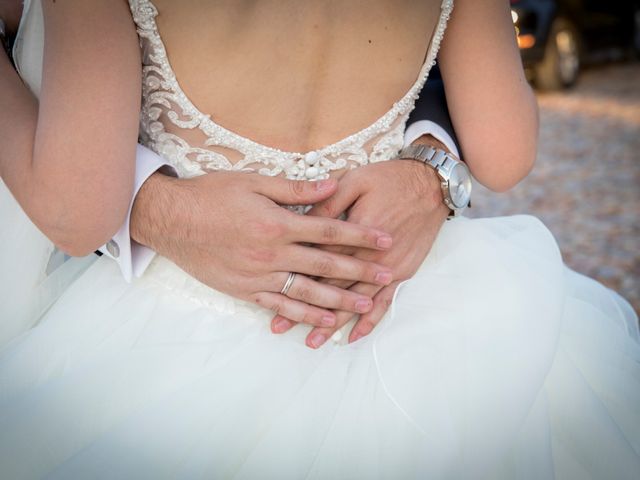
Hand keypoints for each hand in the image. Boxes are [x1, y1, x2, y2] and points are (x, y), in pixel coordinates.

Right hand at [130, 171, 395, 327]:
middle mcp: (272, 254)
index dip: (361, 235)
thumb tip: (332, 185)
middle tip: (387, 276)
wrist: (172, 221)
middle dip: (360, 271)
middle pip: (325, 265)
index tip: (386, 239)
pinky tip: (325, 320)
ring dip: (339, 299)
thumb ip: (294, 188)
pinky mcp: (246, 291)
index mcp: (276, 223)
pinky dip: (305, 315)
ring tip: (366, 304)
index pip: (330, 230)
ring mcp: (259, 276)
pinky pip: (281, 307)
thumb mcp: (252, 181)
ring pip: (308, 292)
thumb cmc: (211, 196)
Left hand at [271, 152, 449, 347]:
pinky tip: (353, 335)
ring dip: (333, 322)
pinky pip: (385, 302)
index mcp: (354, 232)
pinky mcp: (403, 272)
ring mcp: (389, 267)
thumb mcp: (353, 181)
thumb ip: (327, 203)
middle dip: (305, 308)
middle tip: (281, 327)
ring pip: (356, 301)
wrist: (431, 184)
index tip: (270, 293)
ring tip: (312, 342)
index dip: (294, 278)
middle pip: (333, 287)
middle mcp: (371, 256)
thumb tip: (300, 222)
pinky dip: (369, 320)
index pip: (319, 261)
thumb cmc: (389, 179)